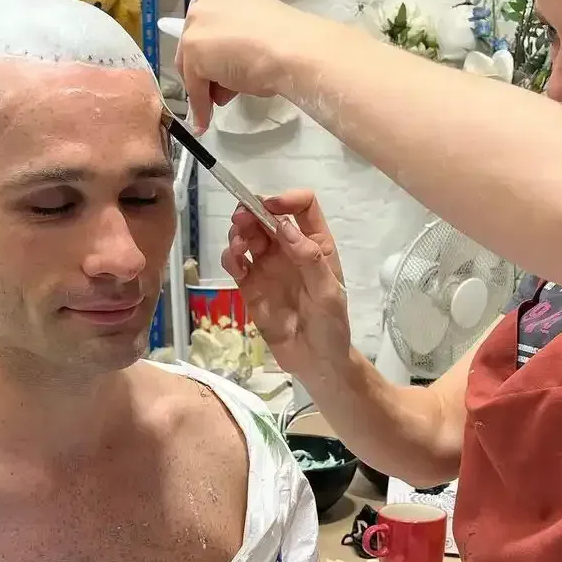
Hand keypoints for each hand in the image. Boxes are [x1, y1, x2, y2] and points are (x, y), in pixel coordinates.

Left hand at [177, 0, 310, 130]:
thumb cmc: (287, 40)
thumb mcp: (258, 32)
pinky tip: (206, 118)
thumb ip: (238, 41)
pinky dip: (199, 103)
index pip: (211, 24)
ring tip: (226, 100)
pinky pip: (193, 83)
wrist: (292, 50)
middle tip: (224, 91)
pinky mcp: (192, 48)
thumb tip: (230, 70)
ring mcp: (197, 21)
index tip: (225, 71)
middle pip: (197, 42)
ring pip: (192, 62)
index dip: (217, 51)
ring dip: (205, 86)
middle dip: (209, 70)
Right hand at [222, 190, 350, 381]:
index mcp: (316, 245)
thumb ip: (309, 258)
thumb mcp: (328, 292)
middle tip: (242, 221)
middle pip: (267, 216)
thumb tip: (283, 227)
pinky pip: (236, 263)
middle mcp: (290, 250)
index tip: (270, 207)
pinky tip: (235, 262)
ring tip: (238, 246)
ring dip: (239, 233)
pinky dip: (230, 257)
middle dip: (252, 212)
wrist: (316, 361)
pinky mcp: (251, 286)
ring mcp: (268, 267)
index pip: (303, 207)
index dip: (287, 200)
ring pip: (248, 236)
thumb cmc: (331, 326)